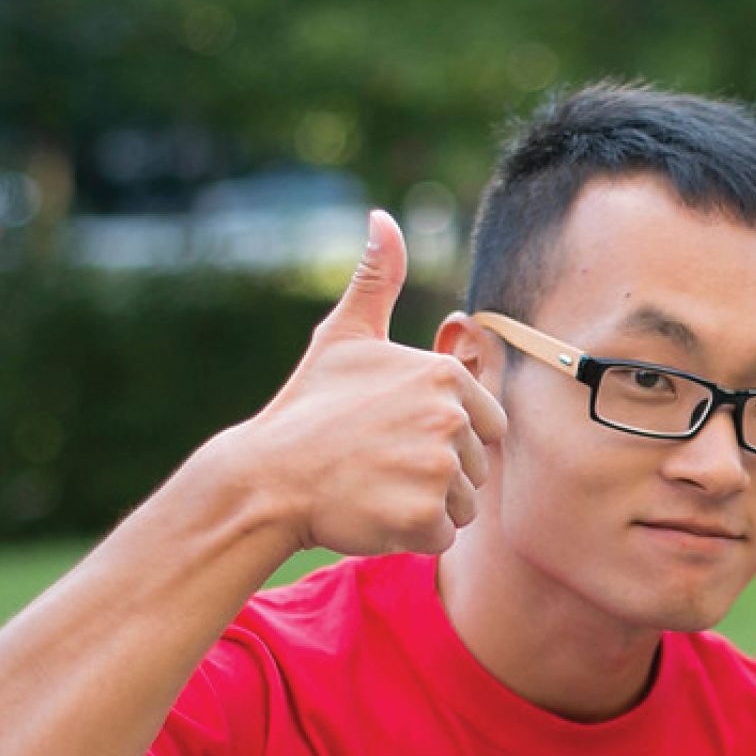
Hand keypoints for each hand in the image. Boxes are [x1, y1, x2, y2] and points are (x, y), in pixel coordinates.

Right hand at [208, 209, 507, 557]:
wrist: (267, 477)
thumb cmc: (308, 408)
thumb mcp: (345, 336)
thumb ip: (378, 280)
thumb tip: (384, 218)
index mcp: (444, 374)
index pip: (488, 425)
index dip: (446, 437)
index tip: (396, 434)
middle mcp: (450, 417)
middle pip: (476, 467)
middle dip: (434, 474)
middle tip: (378, 463)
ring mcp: (437, 468)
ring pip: (463, 505)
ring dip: (425, 507)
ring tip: (375, 487)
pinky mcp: (423, 516)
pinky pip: (442, 538)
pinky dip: (411, 536)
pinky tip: (372, 513)